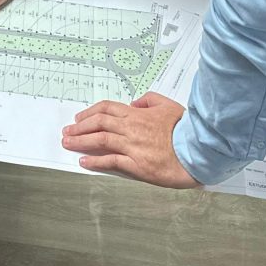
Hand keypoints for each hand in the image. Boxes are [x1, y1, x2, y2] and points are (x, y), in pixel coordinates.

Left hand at [61, 92, 200, 187]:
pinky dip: (95, 161)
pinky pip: (111, 162)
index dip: (89, 113)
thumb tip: (134, 102)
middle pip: (98, 123)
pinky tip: (84, 162)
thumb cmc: (185, 130)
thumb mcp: (168, 105)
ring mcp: (132, 147)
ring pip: (100, 140)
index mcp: (138, 114)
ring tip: (68, 144)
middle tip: (67, 132)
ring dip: (81, 141)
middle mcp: (131, 128)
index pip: (106, 109)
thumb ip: (149, 100)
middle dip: (79, 127)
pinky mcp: (137, 165)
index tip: (80, 118)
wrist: (198, 151)